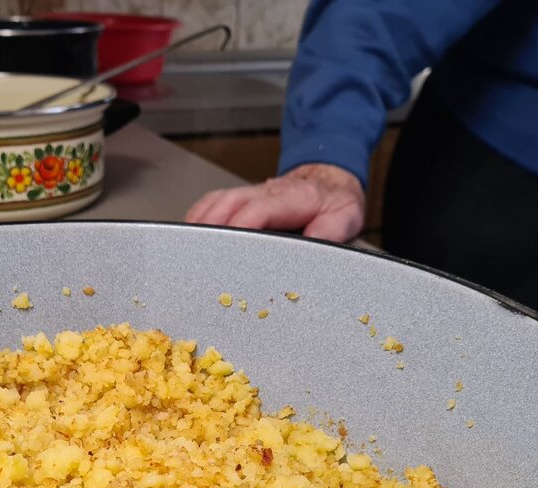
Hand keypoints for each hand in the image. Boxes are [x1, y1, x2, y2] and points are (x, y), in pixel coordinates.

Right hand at [185, 164, 365, 242]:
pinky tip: (193, 235)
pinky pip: (212, 203)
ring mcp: (250, 193)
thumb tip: (315, 241)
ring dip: (202, 224)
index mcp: (293, 198)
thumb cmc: (333, 204)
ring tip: (191, 249)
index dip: (243, 226)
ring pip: (217, 202)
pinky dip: (198, 218)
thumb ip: (332, 229)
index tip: (231, 246)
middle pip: (229, 204)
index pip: (260, 209)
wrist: (329, 182)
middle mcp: (267, 192)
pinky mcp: (240, 198)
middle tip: (202, 255)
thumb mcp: (346, 217)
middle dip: (213, 228)